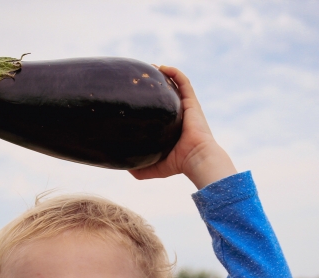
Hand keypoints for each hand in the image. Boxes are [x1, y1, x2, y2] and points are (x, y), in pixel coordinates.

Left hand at [128, 66, 236, 189]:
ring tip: (152, 67)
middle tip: (143, 78)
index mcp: (172, 127)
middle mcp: (180, 115)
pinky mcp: (192, 102)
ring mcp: (187, 107)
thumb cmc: (178, 164)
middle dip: (157, 84)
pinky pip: (184, 82)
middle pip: (169, 95)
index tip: (138, 96)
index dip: (151, 102)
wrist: (196, 159)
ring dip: (166, 74)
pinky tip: (163, 67)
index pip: (162, 111)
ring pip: (177, 85)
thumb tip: (122, 167)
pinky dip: (175, 73)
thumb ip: (140, 169)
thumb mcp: (154, 168)